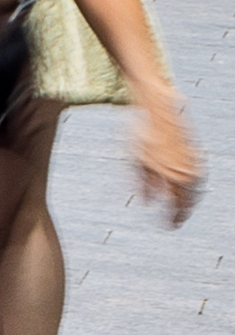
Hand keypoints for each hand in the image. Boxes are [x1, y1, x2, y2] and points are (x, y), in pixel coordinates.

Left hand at [141, 88, 205, 227]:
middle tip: (175, 222)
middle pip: (188, 201)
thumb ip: (142, 183)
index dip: (173, 219)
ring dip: (189, 202)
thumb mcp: (136, 158)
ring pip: (196, 191)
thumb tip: (146, 203)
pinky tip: (186, 190)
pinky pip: (198, 178)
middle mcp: (187, 171)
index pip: (176, 206)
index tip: (169, 226)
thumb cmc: (142, 131)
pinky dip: (193, 188)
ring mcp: (194, 162)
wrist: (158, 107)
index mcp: (173, 175)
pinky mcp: (197, 154)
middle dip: (182, 213)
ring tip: (181, 210)